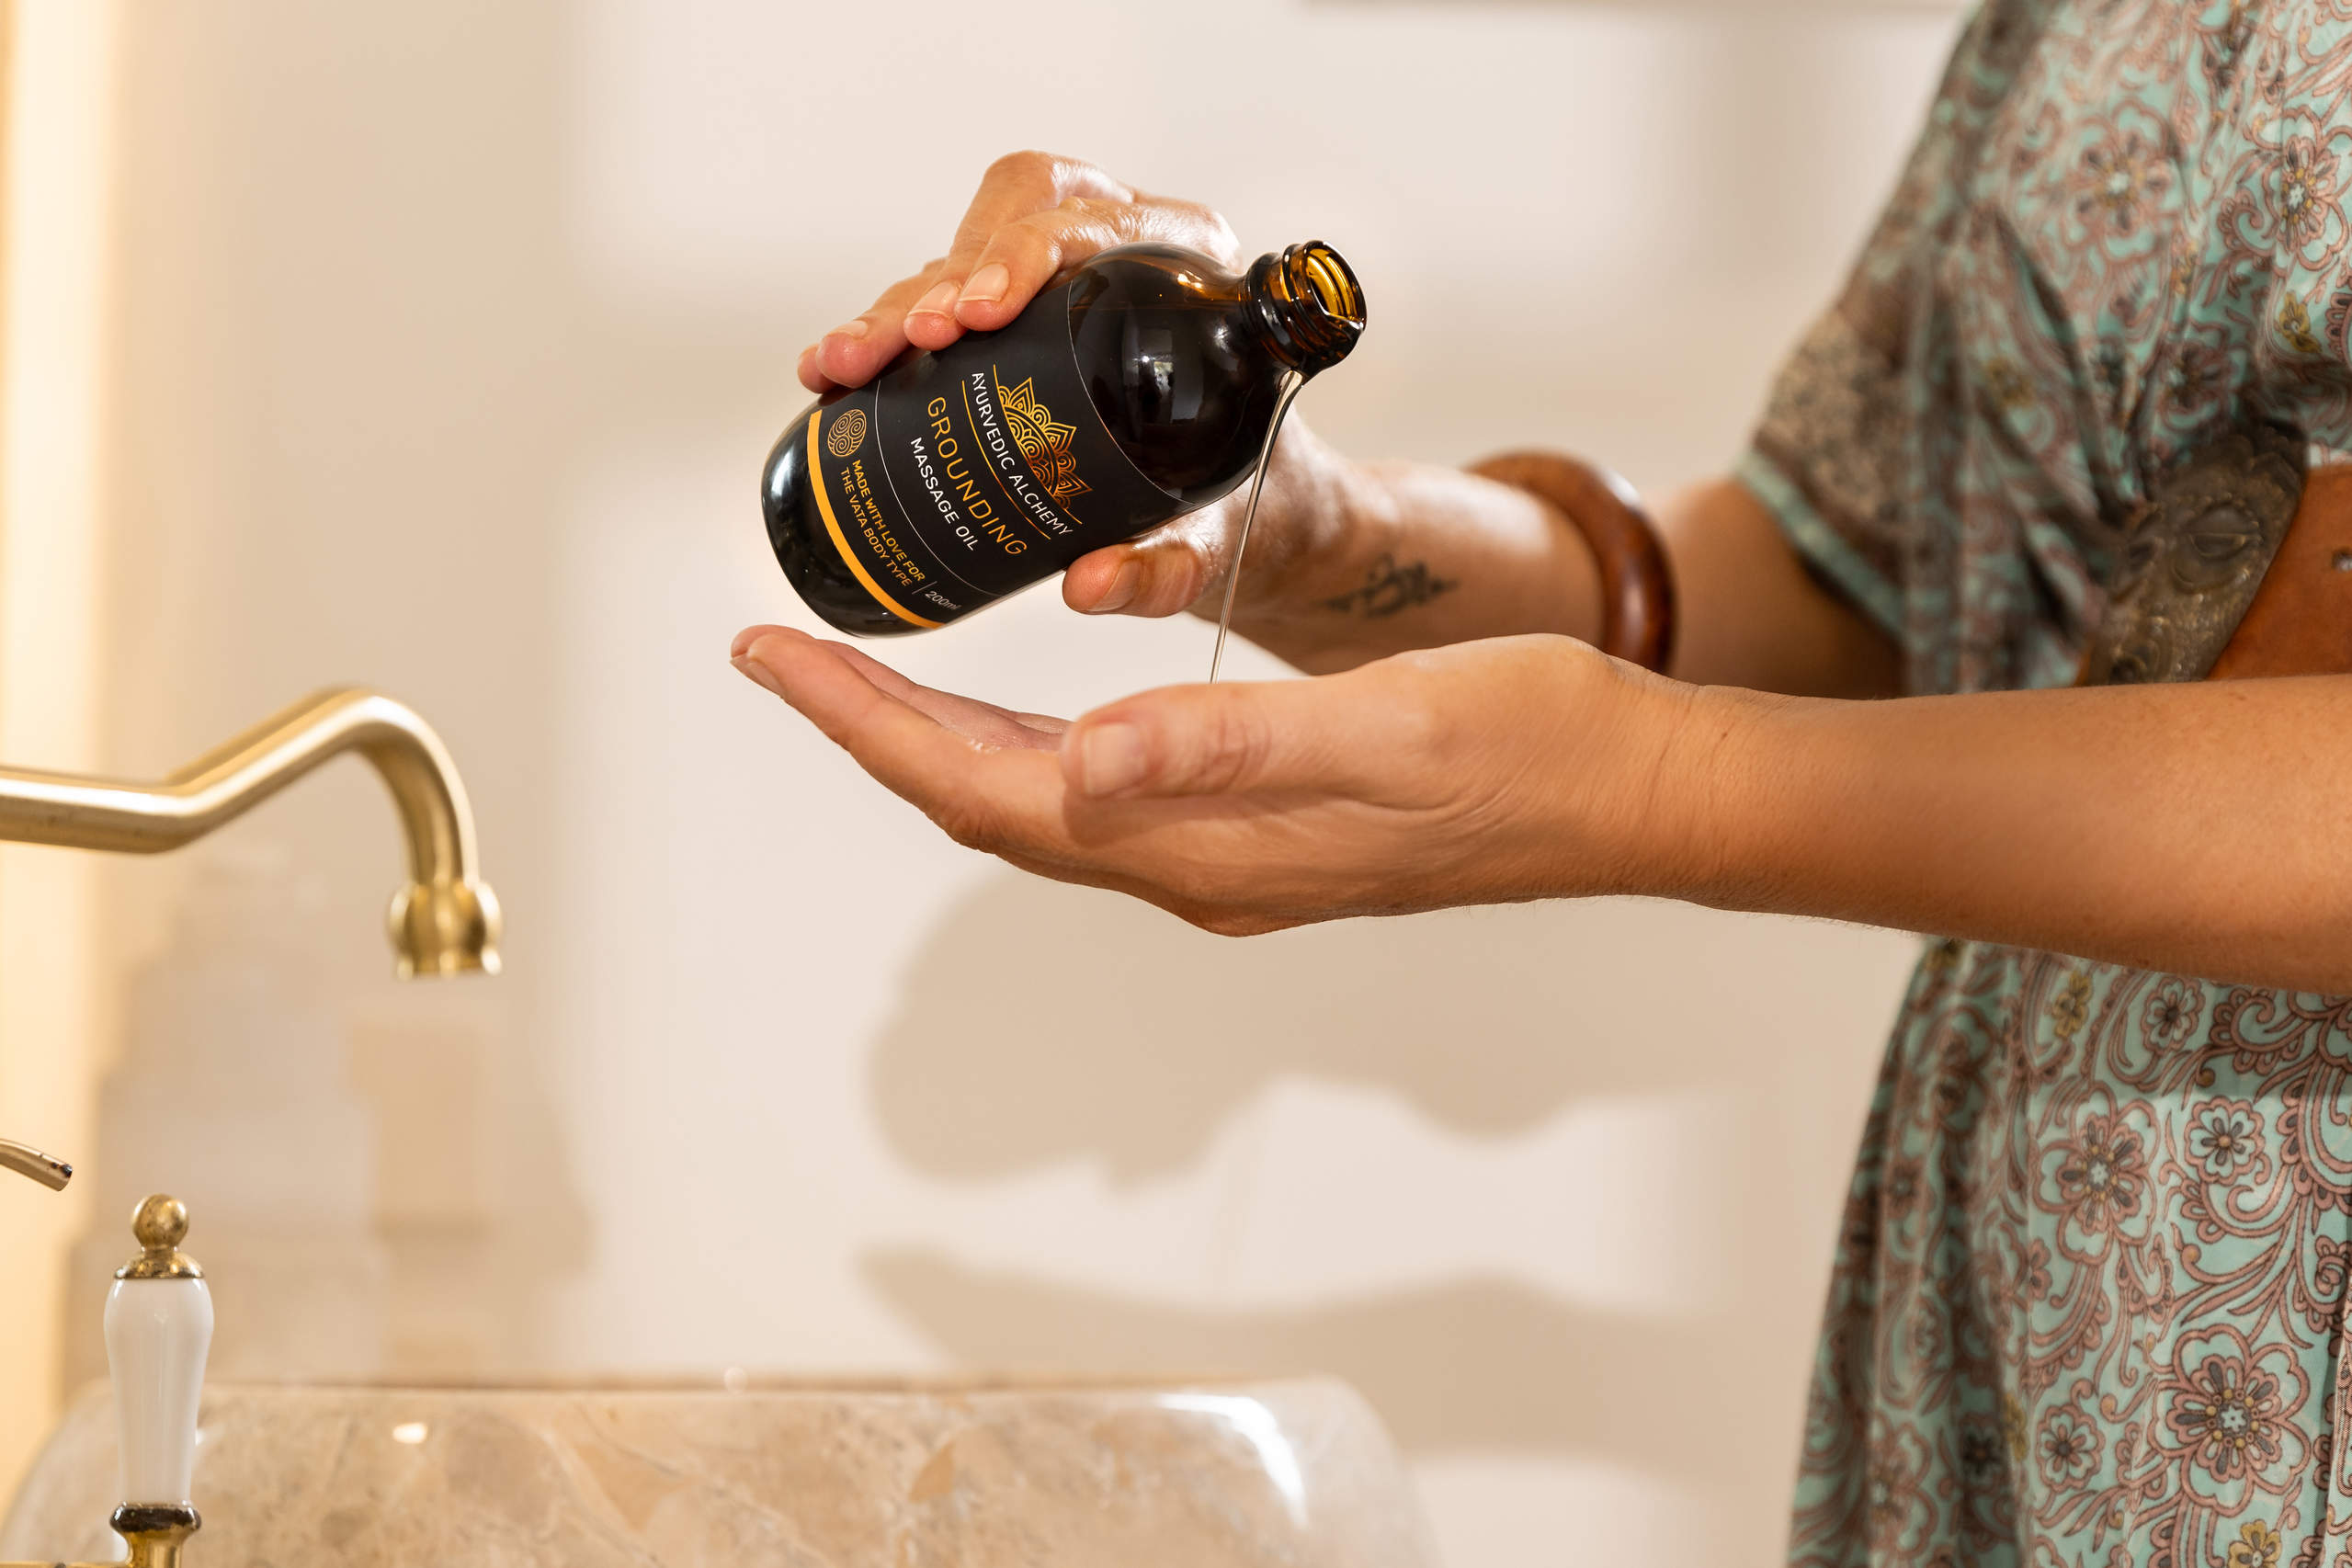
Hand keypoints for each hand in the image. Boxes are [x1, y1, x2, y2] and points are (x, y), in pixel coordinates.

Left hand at [728, 624, 1714, 933]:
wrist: (1624, 793)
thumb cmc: (1523, 750)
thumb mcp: (1382, 729)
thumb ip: (1227, 747)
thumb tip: (1082, 765)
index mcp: (1205, 849)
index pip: (989, 791)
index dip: (870, 728)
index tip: (775, 659)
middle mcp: (1196, 869)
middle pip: (989, 802)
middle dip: (875, 729)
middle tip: (782, 654)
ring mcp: (1226, 860)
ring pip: (1039, 804)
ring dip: (942, 743)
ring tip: (863, 678)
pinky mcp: (1262, 833)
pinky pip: (1104, 796)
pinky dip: (1030, 750)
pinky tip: (1027, 718)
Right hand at [794, 150, 1339, 624]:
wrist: (1254, 519)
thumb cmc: (1253, 510)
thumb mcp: (1222, 542)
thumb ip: (1170, 569)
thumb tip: (1091, 585)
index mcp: (1186, 274)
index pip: (1095, 221)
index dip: (1029, 249)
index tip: (986, 309)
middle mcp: (1117, 260)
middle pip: (1012, 218)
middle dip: (943, 277)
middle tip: (910, 342)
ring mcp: (1056, 291)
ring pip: (957, 261)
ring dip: (892, 310)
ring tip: (839, 368)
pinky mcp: (1010, 332)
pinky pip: (934, 310)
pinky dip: (880, 340)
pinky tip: (830, 380)